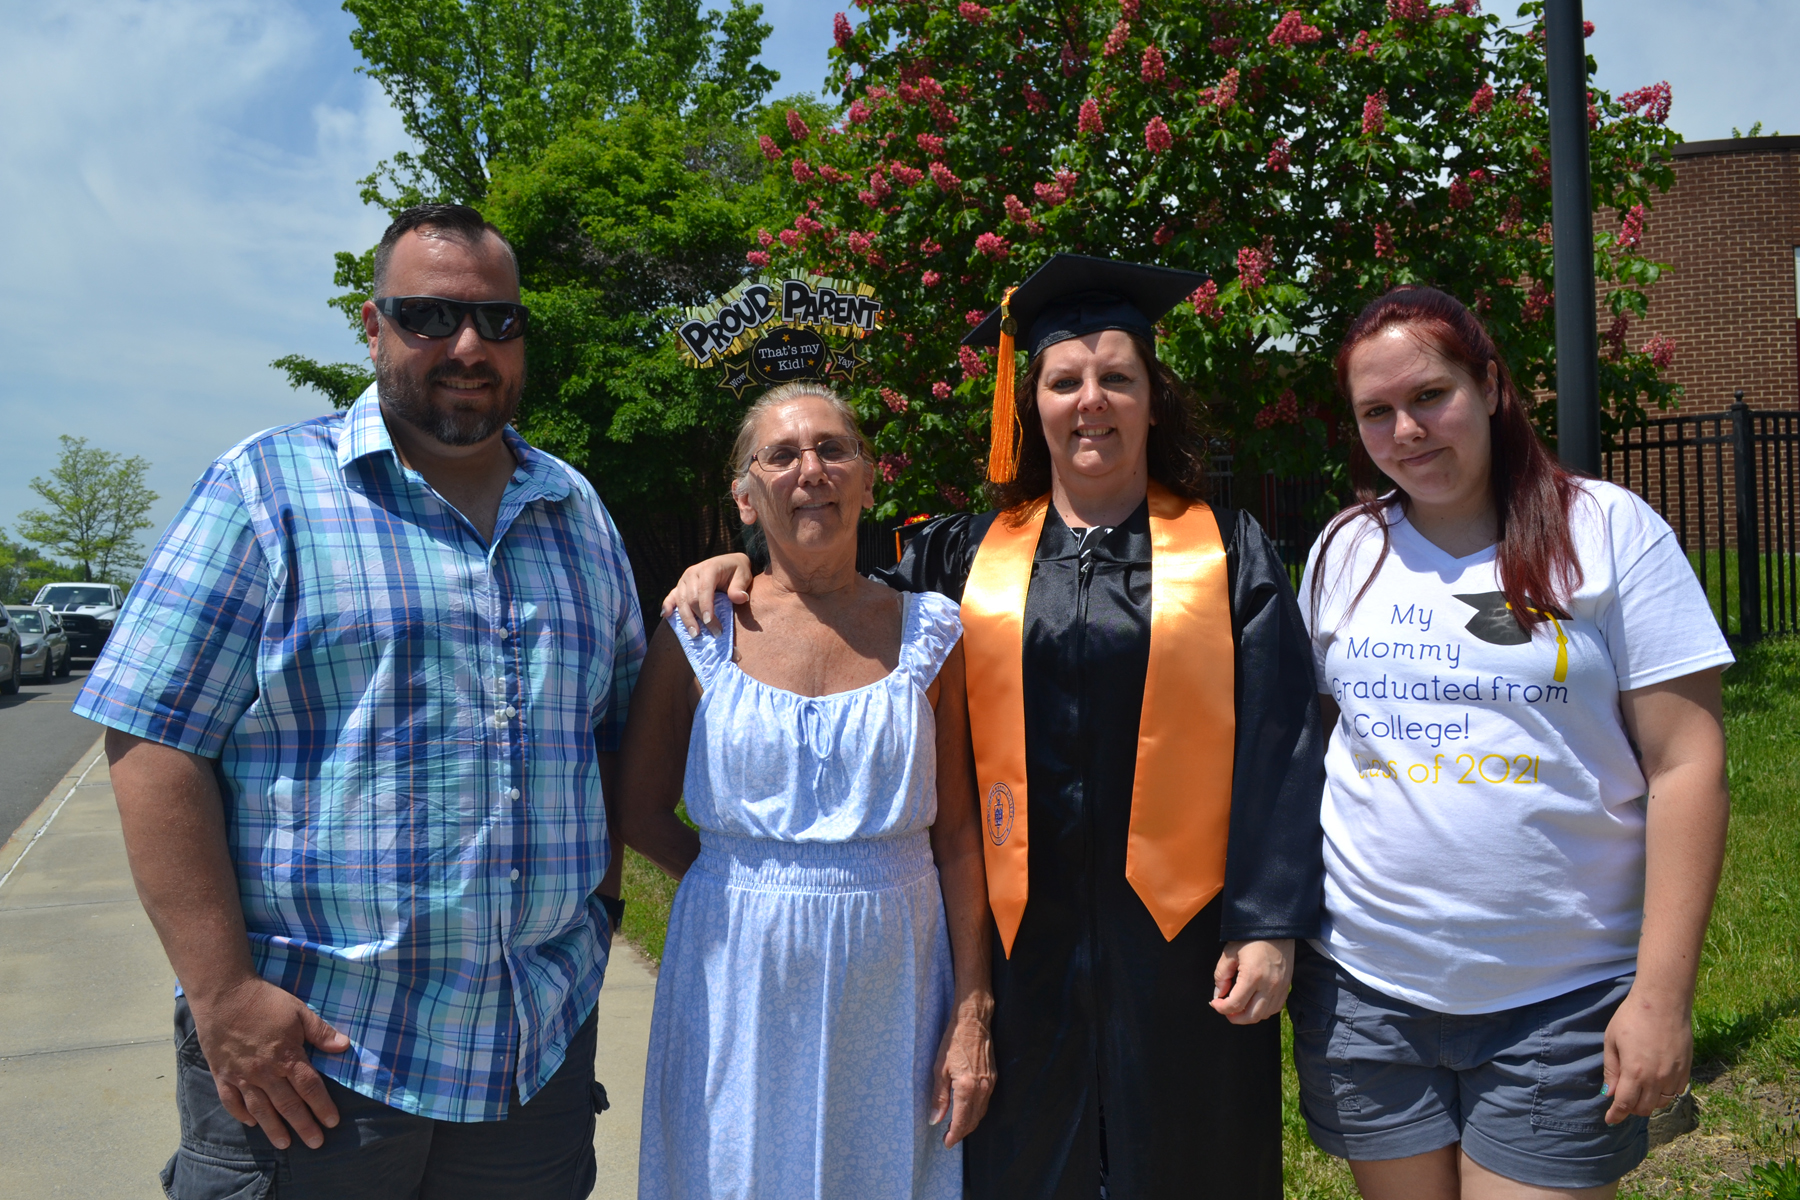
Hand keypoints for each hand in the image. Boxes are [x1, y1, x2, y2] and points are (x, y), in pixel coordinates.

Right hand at [189, 976, 353, 1150]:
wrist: (224, 995)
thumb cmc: (265, 1001)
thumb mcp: (299, 1011)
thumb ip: (321, 1032)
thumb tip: (344, 1046)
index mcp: (287, 1057)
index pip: (310, 1088)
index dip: (322, 1106)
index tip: (332, 1122)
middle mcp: (265, 1072)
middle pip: (288, 1105)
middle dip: (304, 1125)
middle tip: (316, 1143)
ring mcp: (242, 1075)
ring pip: (260, 1109)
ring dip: (273, 1128)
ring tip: (285, 1144)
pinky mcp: (222, 1074)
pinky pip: (231, 1101)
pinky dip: (241, 1114)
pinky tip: (251, 1124)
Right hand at [660, 554, 753, 634]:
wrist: (728, 564)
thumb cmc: (737, 571)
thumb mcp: (743, 576)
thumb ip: (740, 587)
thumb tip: (740, 598)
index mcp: (708, 568)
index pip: (704, 589)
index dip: (706, 606)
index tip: (710, 622)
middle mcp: (693, 573)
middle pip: (691, 598)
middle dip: (700, 618)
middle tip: (713, 634)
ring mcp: (684, 579)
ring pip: (681, 600)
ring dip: (686, 619)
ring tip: (695, 634)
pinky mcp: (680, 586)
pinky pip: (671, 596)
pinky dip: (667, 605)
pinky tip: (665, 616)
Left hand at [930, 1000, 995, 1146]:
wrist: (973, 1022)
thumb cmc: (953, 1042)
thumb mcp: (940, 1069)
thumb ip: (939, 1097)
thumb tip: (935, 1119)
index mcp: (966, 1088)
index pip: (962, 1120)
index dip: (954, 1135)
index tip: (946, 1143)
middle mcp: (982, 1089)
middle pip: (973, 1120)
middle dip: (962, 1132)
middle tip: (949, 1138)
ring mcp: (990, 1084)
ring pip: (981, 1112)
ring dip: (970, 1123)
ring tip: (956, 1127)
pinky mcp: (993, 1078)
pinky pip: (985, 1102)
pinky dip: (976, 1112)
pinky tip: (968, 1111)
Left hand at [1211, 939, 1294, 1024]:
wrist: (1277, 927)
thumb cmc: (1252, 936)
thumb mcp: (1230, 952)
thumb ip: (1221, 975)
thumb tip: (1219, 994)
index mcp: (1253, 976)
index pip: (1235, 1004)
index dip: (1221, 1008)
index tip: (1215, 1003)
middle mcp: (1269, 985)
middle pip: (1251, 1016)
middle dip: (1235, 1017)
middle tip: (1225, 1010)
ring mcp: (1280, 987)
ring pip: (1264, 1015)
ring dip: (1249, 1016)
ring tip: (1238, 1007)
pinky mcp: (1287, 986)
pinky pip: (1275, 1008)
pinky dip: (1263, 1011)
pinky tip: (1254, 1003)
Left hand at [1602, 985, 1692, 1123]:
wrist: (1663, 1001)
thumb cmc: (1631, 1017)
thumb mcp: (1612, 1041)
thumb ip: (1611, 1070)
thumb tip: (1609, 1094)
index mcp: (1635, 1072)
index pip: (1624, 1104)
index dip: (1616, 1115)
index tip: (1610, 1120)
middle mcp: (1656, 1079)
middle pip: (1644, 1108)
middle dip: (1630, 1109)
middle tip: (1621, 1101)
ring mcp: (1674, 1075)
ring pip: (1661, 1103)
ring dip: (1648, 1103)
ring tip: (1637, 1093)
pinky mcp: (1686, 1069)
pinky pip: (1675, 1092)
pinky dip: (1664, 1095)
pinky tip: (1655, 1085)